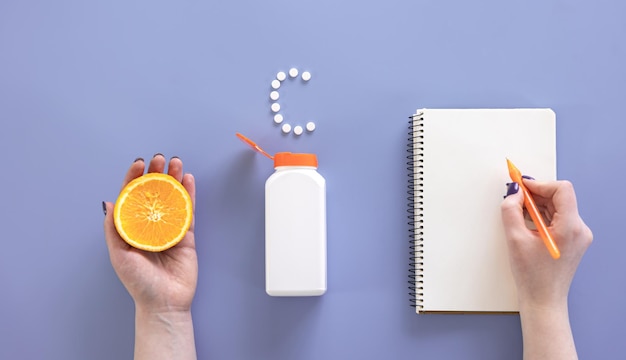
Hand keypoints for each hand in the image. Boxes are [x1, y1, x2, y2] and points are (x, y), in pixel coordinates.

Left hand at [103, 154, 196, 312]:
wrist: (164, 303)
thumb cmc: (139, 283)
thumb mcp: (119, 256)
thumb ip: (114, 230)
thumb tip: (109, 203)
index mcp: (132, 229)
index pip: (132, 197)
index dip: (134, 178)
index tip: (139, 164)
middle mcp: (150, 225)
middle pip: (154, 193)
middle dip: (156, 174)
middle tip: (159, 158)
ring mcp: (169, 229)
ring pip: (172, 198)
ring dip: (174, 179)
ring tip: (176, 163)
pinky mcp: (187, 235)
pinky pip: (188, 211)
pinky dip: (189, 194)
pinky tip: (188, 180)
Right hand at [501, 179, 591, 307]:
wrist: (543, 300)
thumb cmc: (532, 276)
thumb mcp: (515, 239)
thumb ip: (511, 210)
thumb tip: (514, 193)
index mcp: (570, 228)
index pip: (562, 190)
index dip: (540, 184)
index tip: (522, 185)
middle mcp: (579, 229)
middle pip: (560, 198)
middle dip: (536, 194)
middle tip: (515, 195)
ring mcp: (578, 235)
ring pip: (559, 207)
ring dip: (538, 204)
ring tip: (518, 210)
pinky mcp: (573, 240)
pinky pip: (559, 218)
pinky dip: (542, 215)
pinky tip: (527, 220)